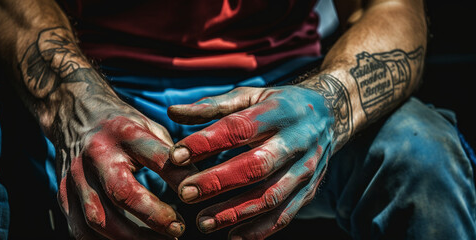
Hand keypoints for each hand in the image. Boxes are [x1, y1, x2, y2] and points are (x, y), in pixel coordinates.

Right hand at [56, 105, 196, 238]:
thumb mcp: (148, 125)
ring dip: (131, 238)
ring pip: (98, 218)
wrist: (74, 114)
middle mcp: (96, 153)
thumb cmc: (122, 125)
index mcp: (124, 132)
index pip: (156, 157)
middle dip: (153, 216)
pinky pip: (79, 229)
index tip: (194, 195)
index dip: (178, 179)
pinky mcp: (63, 193)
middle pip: (122, 192)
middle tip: (178, 229)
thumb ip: (169, 152)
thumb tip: (196, 183)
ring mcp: (75, 175)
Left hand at [168, 84, 349, 238]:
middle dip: (219, 182)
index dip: (208, 142)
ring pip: (272, 195)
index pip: (240, 128)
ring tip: (202, 222)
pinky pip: (286, 213)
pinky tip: (233, 236)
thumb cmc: (278, 104)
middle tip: (185, 193)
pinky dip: (260, 229)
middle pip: (257, 165)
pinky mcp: (311, 188)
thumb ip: (213, 106)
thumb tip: (174, 112)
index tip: (177, 156)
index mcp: (279, 111)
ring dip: (235, 212)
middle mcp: (297, 140)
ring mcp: (307, 167)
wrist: (329, 114)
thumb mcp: (250, 95)